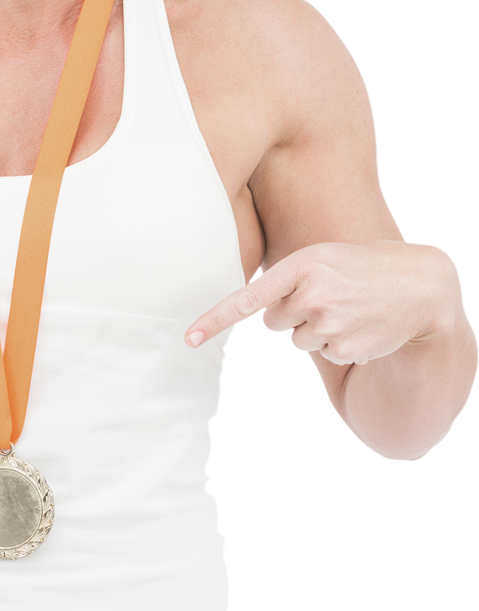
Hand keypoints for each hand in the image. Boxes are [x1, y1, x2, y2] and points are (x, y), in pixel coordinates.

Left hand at [185, 240, 458, 365]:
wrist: (420, 284)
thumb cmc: (359, 266)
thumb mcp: (321, 257)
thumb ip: (285, 279)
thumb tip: (258, 315)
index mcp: (301, 265)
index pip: (248, 298)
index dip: (215, 320)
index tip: (189, 338)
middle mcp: (313, 295)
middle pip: (272, 323)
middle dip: (290, 314)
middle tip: (324, 296)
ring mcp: (331, 324)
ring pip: (295, 341)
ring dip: (314, 330)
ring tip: (346, 308)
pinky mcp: (347, 348)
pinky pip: (322, 354)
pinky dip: (337, 344)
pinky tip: (360, 324)